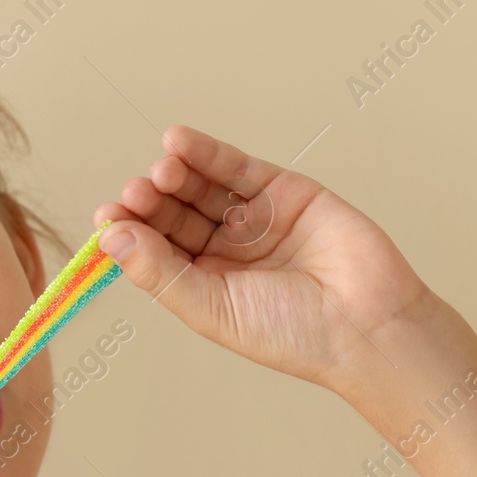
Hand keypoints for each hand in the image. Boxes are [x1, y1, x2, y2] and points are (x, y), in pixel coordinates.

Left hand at [94, 125, 437, 393]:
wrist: (367, 323)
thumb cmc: (293, 333)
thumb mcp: (213, 308)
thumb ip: (162, 272)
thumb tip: (111, 238)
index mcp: (203, 286)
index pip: (155, 251)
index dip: (130, 232)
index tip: (108, 217)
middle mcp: (225, 251)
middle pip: (173, 215)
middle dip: (152, 202)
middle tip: (137, 193)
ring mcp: (253, 219)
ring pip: (201, 188)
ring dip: (176, 175)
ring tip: (160, 172)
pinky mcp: (283, 191)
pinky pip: (236, 168)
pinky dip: (206, 153)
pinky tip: (178, 143)